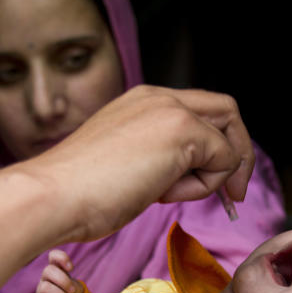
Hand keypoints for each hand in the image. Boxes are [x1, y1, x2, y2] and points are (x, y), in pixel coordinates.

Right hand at [24, 85, 255, 243]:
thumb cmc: (78, 193)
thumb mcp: (125, 164)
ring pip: (228, 138)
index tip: (211, 182)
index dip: (215, 146)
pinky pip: (224, 160)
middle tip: (232, 194)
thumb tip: (186, 174)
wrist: (53, 195)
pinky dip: (204, 186)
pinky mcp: (183, 129)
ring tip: (165, 193)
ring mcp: (171, 109)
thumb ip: (156, 158)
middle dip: (238, 154)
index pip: (199, 111)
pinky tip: (162, 192)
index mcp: (141, 101)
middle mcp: (159, 97)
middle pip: (226, 111)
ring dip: (213, 175)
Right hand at [35, 250, 82, 292]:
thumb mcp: (76, 287)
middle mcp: (46, 277)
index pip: (53, 255)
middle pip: (48, 270)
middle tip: (72, 291)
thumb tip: (72, 289)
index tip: (71, 268)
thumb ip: (73, 285)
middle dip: (64, 281)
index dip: (61, 258)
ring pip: (45, 288)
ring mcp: (41, 289)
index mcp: (57, 268)